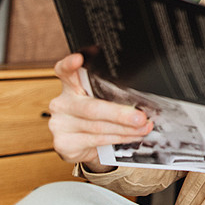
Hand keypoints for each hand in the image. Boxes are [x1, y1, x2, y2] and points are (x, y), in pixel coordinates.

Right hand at [48, 53, 152, 171]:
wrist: (78, 145)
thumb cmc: (93, 117)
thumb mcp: (99, 100)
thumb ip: (111, 94)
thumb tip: (144, 99)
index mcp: (71, 86)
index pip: (65, 71)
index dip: (70, 64)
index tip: (79, 59)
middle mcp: (62, 103)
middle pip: (92, 107)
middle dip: (120, 113)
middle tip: (140, 117)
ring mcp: (61, 124)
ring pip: (99, 126)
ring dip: (126, 129)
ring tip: (143, 127)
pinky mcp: (64, 143)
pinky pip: (98, 140)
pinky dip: (120, 138)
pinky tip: (132, 136)